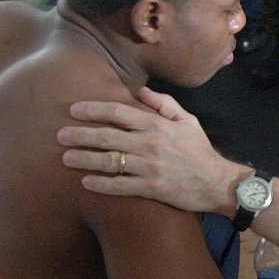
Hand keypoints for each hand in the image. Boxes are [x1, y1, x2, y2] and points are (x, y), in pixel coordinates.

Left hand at [57, 89, 245, 214]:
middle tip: (60, 135)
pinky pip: (120, 186)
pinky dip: (101, 184)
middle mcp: (150, 144)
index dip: (94, 110)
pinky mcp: (152, 188)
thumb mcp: (188, 121)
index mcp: (157, 125)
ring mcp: (150, 167)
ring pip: (109, 161)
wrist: (218, 182)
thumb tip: (141, 91)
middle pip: (107, 136)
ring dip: (84, 159)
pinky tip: (85, 182)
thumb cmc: (200, 151)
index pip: (119, 112)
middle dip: (80, 135)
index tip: (74, 110)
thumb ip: (164, 104)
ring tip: (66, 158)